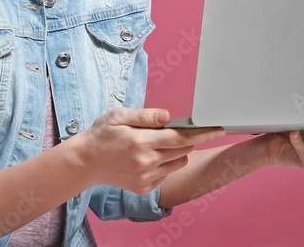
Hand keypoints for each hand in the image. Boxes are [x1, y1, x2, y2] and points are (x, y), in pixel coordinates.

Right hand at [69, 107, 226, 194]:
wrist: (85, 162)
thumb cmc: (102, 134)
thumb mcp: (119, 116)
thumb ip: (146, 116)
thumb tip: (169, 116)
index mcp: (140, 142)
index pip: (181, 137)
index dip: (203, 132)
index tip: (218, 129)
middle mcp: (146, 162)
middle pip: (182, 149)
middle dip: (187, 138)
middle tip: (176, 130)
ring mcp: (146, 178)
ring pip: (177, 162)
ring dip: (176, 152)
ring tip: (156, 144)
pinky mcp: (144, 188)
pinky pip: (166, 174)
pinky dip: (164, 164)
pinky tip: (147, 157)